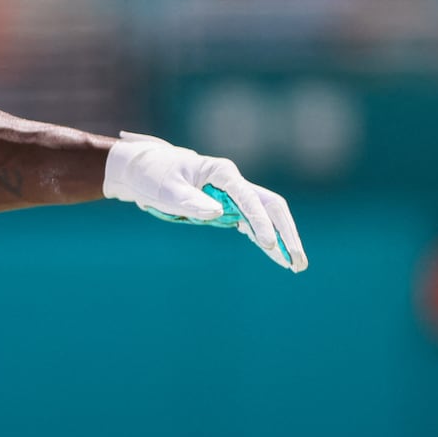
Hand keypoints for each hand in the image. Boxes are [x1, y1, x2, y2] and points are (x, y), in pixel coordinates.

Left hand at [104, 132, 308, 271]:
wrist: (139, 170)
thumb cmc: (152, 175)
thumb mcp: (166, 189)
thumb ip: (190, 201)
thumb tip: (218, 214)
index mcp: (221, 172)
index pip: (249, 196)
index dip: (260, 221)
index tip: (268, 244)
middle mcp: (232, 182)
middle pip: (270, 206)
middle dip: (286, 232)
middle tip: (297, 260)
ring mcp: (232, 195)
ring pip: (266, 216)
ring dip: (281, 239)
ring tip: (295, 266)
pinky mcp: (226, 207)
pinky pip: (252, 224)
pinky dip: (264, 239)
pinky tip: (276, 258)